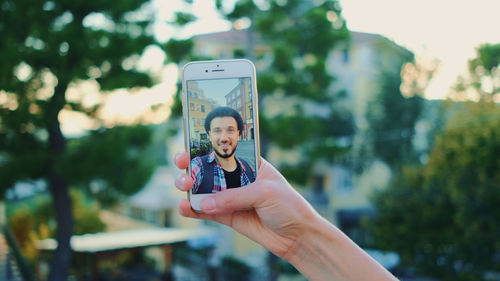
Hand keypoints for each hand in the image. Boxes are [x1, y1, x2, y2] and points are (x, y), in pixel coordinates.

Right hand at [173, 151, 320, 259]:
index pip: (226, 150)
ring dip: (189, 185)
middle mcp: (237, 178)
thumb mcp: (264, 193)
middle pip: (208, 168)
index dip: (207, 146)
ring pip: (203, 189)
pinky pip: (205, 212)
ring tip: (184, 185)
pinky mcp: (227, 217)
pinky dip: (192, 210)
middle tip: (183, 163)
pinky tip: (184, 206)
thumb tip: (205, 203)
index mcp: (250, 163)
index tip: (191, 143)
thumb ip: (234, 197)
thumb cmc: (288, 206)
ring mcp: (230, 198)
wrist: (297, 236)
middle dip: (192, 163)